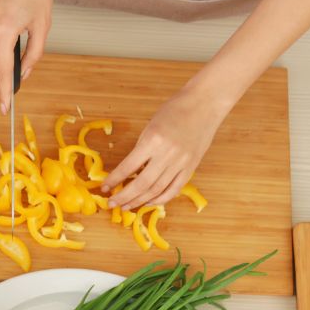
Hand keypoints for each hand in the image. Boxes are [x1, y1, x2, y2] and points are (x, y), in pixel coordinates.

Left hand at [103, 86, 230, 208]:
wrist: (205, 104)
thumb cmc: (175, 110)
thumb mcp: (151, 126)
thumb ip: (142, 149)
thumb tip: (131, 173)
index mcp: (153, 140)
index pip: (128, 167)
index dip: (114, 180)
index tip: (104, 187)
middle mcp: (167, 154)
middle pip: (142, 184)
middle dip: (124, 196)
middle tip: (112, 204)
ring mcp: (181, 163)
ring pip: (157, 190)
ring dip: (139, 201)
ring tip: (126, 206)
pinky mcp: (191, 168)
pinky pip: (174, 190)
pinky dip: (160, 199)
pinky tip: (148, 202)